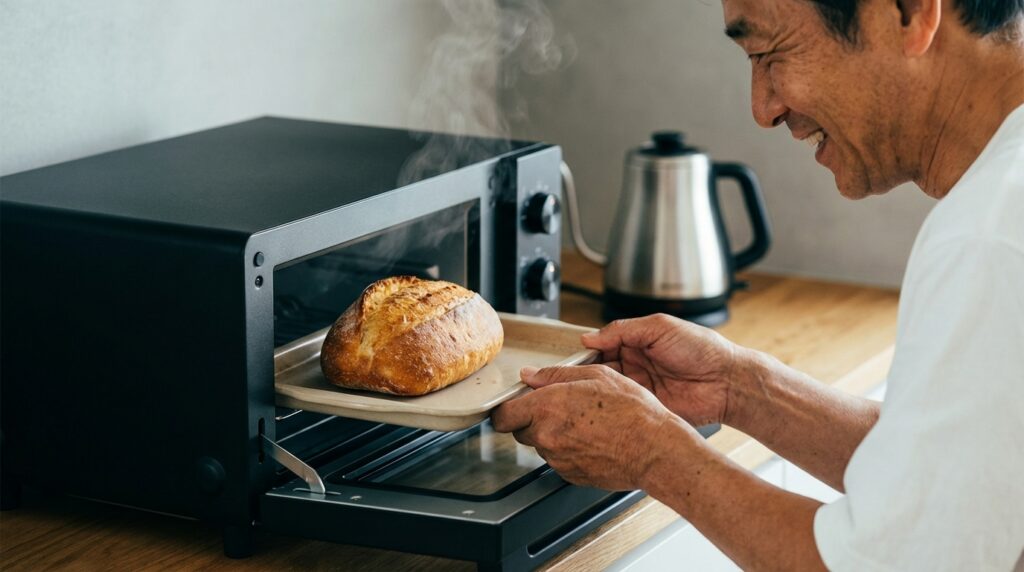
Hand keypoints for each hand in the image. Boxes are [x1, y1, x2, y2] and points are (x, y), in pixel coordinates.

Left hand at [491, 364, 691, 490]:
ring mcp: (558, 459)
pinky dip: (569, 451)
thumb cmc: (632, 411)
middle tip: (560, 408)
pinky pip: (560, 460)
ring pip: (542, 445)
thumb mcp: (596, 376)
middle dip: (533, 419)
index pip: (503, 416)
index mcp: (548, 407)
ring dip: (553, 435)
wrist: (655, 449)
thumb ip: (555, 374)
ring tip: (585, 423)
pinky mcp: (571, 475)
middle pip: (520, 430)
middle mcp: (548, 436)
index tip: (512, 406)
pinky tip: (592, 439)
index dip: (505, 410)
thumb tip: (530, 375)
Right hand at [581, 314, 742, 426]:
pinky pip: (623, 407)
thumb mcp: (660, 327)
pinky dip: (610, 407)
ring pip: (607, 389)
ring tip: (577, 393)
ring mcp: (641, 387)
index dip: (586, 353)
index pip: (601, 346)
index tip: (569, 360)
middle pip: (600, 369)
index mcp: (637, 342)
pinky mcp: (647, 407)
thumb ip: (623, 330)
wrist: (727, 381)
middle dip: (584, 374)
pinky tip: (598, 406)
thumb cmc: (703, 349)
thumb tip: (591, 337)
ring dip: (594, 391)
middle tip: (568, 379)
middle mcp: (636, 365)